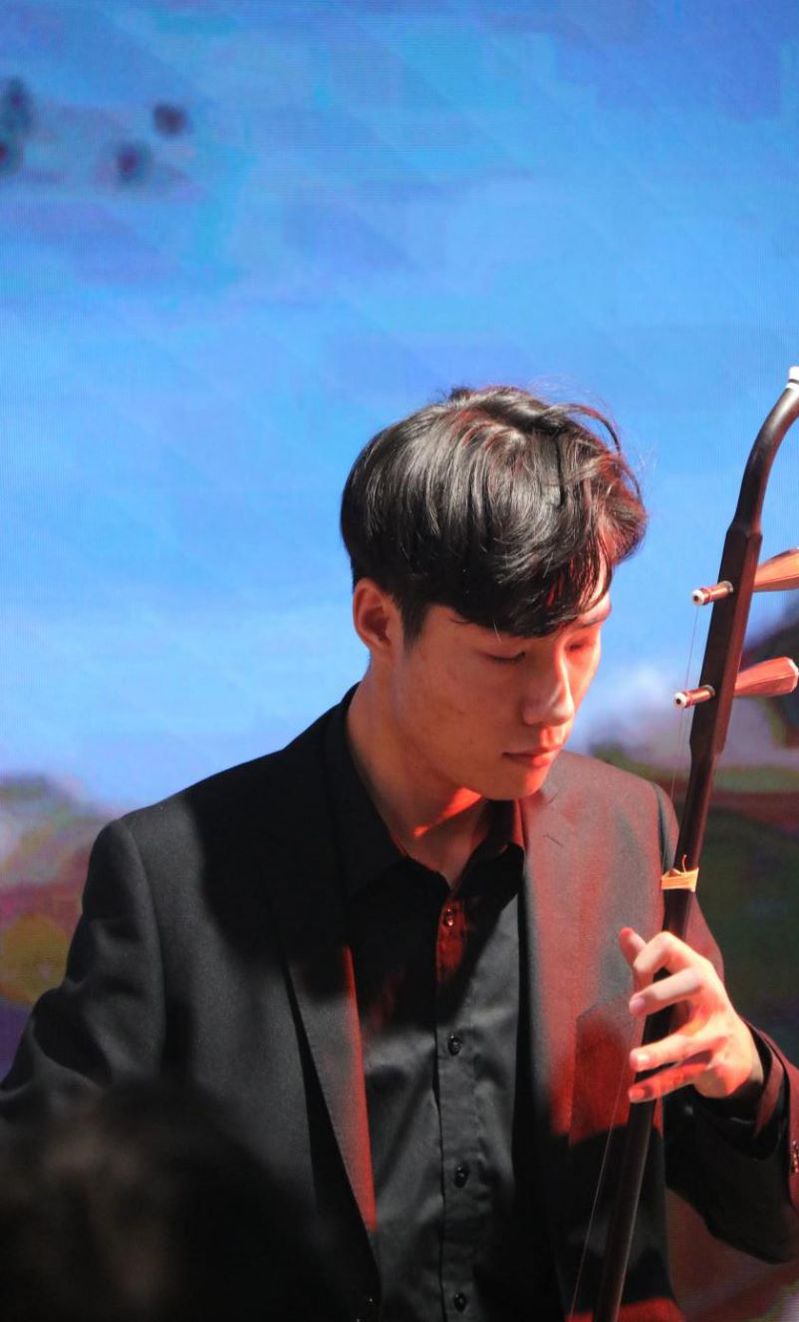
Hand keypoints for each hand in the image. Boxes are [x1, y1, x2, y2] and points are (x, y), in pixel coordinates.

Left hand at [619, 927, 763, 1105]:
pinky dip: (656, 1087)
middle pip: (691, 985)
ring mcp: (715, 1032)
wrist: (737, 1051)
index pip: (671, 947)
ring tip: (633, 1062)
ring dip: (658, 1053)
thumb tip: (624, 932)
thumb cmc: (695, 1004)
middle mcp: (710, 996)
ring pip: (686, 1042)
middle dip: (661, 994)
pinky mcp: (712, 1064)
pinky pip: (681, 1077)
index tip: (633, 978)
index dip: (647, 957)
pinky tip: (634, 1093)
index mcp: (697, 969)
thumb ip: (650, 958)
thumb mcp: (679, 979)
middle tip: (632, 1008)